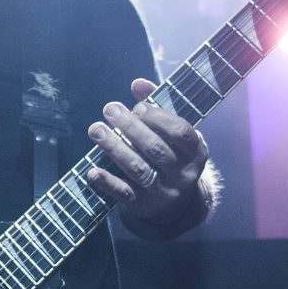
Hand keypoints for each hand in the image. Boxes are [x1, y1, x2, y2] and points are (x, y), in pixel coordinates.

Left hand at [85, 78, 208, 225]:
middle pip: (155, 149)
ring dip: (114, 148)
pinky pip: (124, 193)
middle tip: (109, 109)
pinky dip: (107, 182)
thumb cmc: (171, 154)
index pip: (180, 132)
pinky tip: (92, 170)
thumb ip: (157, 105)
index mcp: (196, 151)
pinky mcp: (143, 205)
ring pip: (138, 169)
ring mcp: (163, 191)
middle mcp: (182, 173)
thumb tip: (138, 83)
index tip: (137, 106)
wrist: (176, 204)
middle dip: (130, 127)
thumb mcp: (172, 133)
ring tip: (95, 129)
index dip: (158, 117)